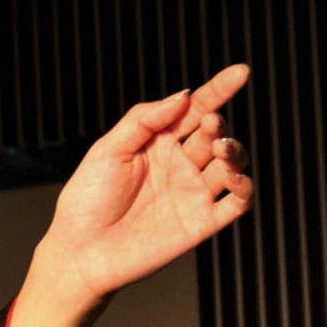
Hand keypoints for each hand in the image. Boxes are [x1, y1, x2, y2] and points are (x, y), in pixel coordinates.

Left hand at [37, 65, 254, 310]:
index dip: (218, 90)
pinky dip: (244, 187)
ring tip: (221, 147)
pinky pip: (236, 202)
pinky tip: (234, 177)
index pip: (195, 110)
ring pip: (232, 164)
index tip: (240, 72)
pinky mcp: (202, 223)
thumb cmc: (87, 201)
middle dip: (218, 124)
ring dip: (235, 151)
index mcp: (158, 143)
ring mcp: (193, 193)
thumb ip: (143, 120)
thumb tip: (183, 96)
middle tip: (209, 123)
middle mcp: (180, 165)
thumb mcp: (107, 150)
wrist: (81, 253)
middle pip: (215, 134)